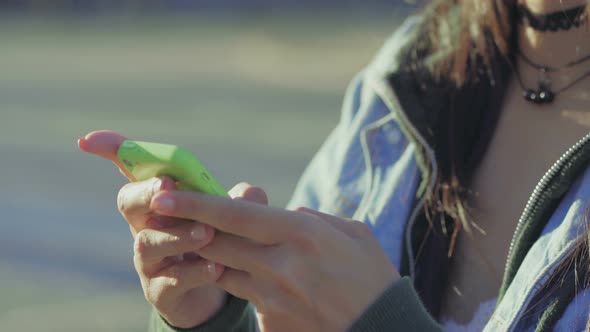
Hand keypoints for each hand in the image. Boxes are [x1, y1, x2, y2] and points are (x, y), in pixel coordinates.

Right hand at [78, 130, 268, 327]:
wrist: (214, 291)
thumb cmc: (217, 240)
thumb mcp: (233, 216)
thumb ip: (242, 202)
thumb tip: (250, 193)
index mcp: (160, 198)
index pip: (132, 169)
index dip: (112, 150)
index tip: (89, 139)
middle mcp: (145, 225)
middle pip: (130, 202)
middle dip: (147, 192)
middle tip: (167, 187)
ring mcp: (149, 259)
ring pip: (148, 242)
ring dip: (177, 234)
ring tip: (206, 233)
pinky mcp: (160, 290)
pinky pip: (170, 281)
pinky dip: (193, 272)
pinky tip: (216, 268)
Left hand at [149, 189, 400, 331]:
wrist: (381, 330)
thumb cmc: (373, 278)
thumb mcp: (352, 233)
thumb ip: (312, 218)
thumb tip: (286, 212)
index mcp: (300, 233)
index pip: (234, 214)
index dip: (194, 203)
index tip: (163, 194)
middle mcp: (279, 264)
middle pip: (215, 242)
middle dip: (187, 227)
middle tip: (164, 214)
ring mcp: (272, 296)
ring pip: (223, 269)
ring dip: (209, 255)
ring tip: (202, 243)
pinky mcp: (270, 320)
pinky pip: (245, 295)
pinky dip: (242, 282)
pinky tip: (256, 280)